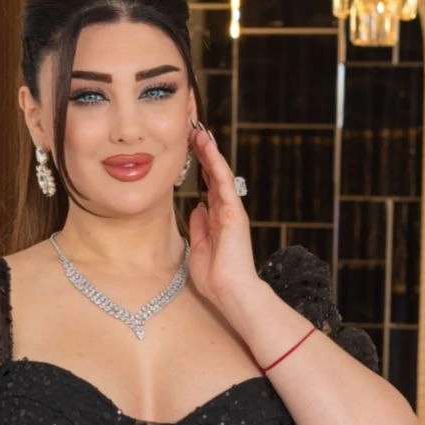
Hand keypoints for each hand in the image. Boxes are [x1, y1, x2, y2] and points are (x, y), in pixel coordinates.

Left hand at [185, 123, 258, 311]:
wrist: (230, 291)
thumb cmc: (215, 278)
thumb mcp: (198, 249)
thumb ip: (198, 227)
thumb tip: (197, 208)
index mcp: (218, 221)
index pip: (208, 189)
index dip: (201, 170)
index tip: (190, 152)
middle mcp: (226, 212)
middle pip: (214, 177)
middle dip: (204, 155)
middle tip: (193, 133)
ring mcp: (231, 211)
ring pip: (220, 174)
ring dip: (210, 153)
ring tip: (199, 132)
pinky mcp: (234, 212)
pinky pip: (223, 183)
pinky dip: (216, 164)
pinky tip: (208, 148)